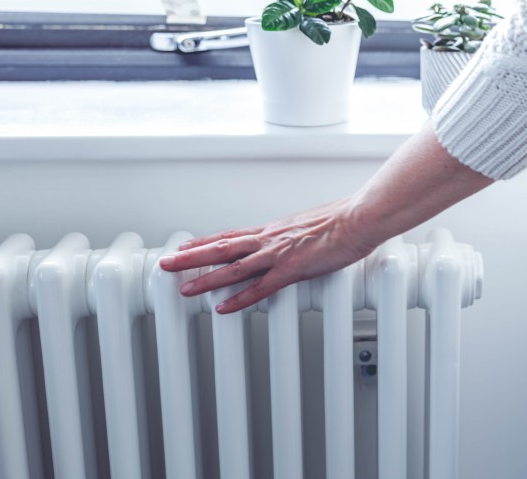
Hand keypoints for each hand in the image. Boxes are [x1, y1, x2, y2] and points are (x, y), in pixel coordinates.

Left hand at [158, 197, 373, 313]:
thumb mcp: (314, 223)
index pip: (232, 235)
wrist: (360, 217)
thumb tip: (296, 238)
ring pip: (233, 268)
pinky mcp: (293, 269)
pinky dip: (239, 299)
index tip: (186, 247)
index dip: (206, 242)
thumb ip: (299, 234)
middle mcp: (271, 239)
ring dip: (206, 279)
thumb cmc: (344, 218)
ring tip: (184, 289)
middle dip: (191, 258)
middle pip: (222, 248)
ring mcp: (280, 255)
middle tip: (166, 264)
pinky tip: (223, 308)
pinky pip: (260, 288)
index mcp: (275, 229)